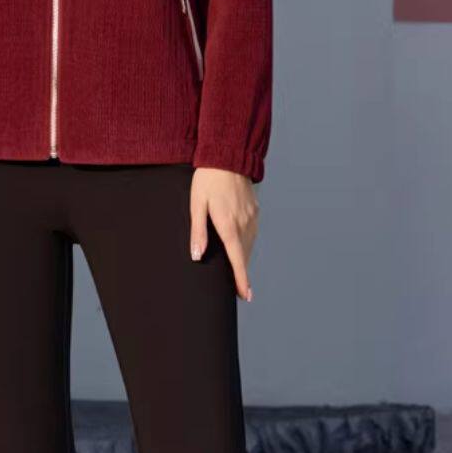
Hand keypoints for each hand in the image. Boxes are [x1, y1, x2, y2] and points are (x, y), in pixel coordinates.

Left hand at [188, 166, 257, 300]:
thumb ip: (198, 231)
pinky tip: (242, 248)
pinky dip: (247, 244)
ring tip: (239, 273)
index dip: (241, 279)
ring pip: (249, 245)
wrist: (228, 156)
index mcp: (228, 224)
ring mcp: (251, 216)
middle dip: (242, 273)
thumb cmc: (207, 180)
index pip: (237, 258)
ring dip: (244, 259)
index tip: (246, 295)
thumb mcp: (197, 204)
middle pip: (244, 255)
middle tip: (240, 291)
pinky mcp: (254, 210)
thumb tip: (197, 255)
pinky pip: (252, 233)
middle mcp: (243, 223)